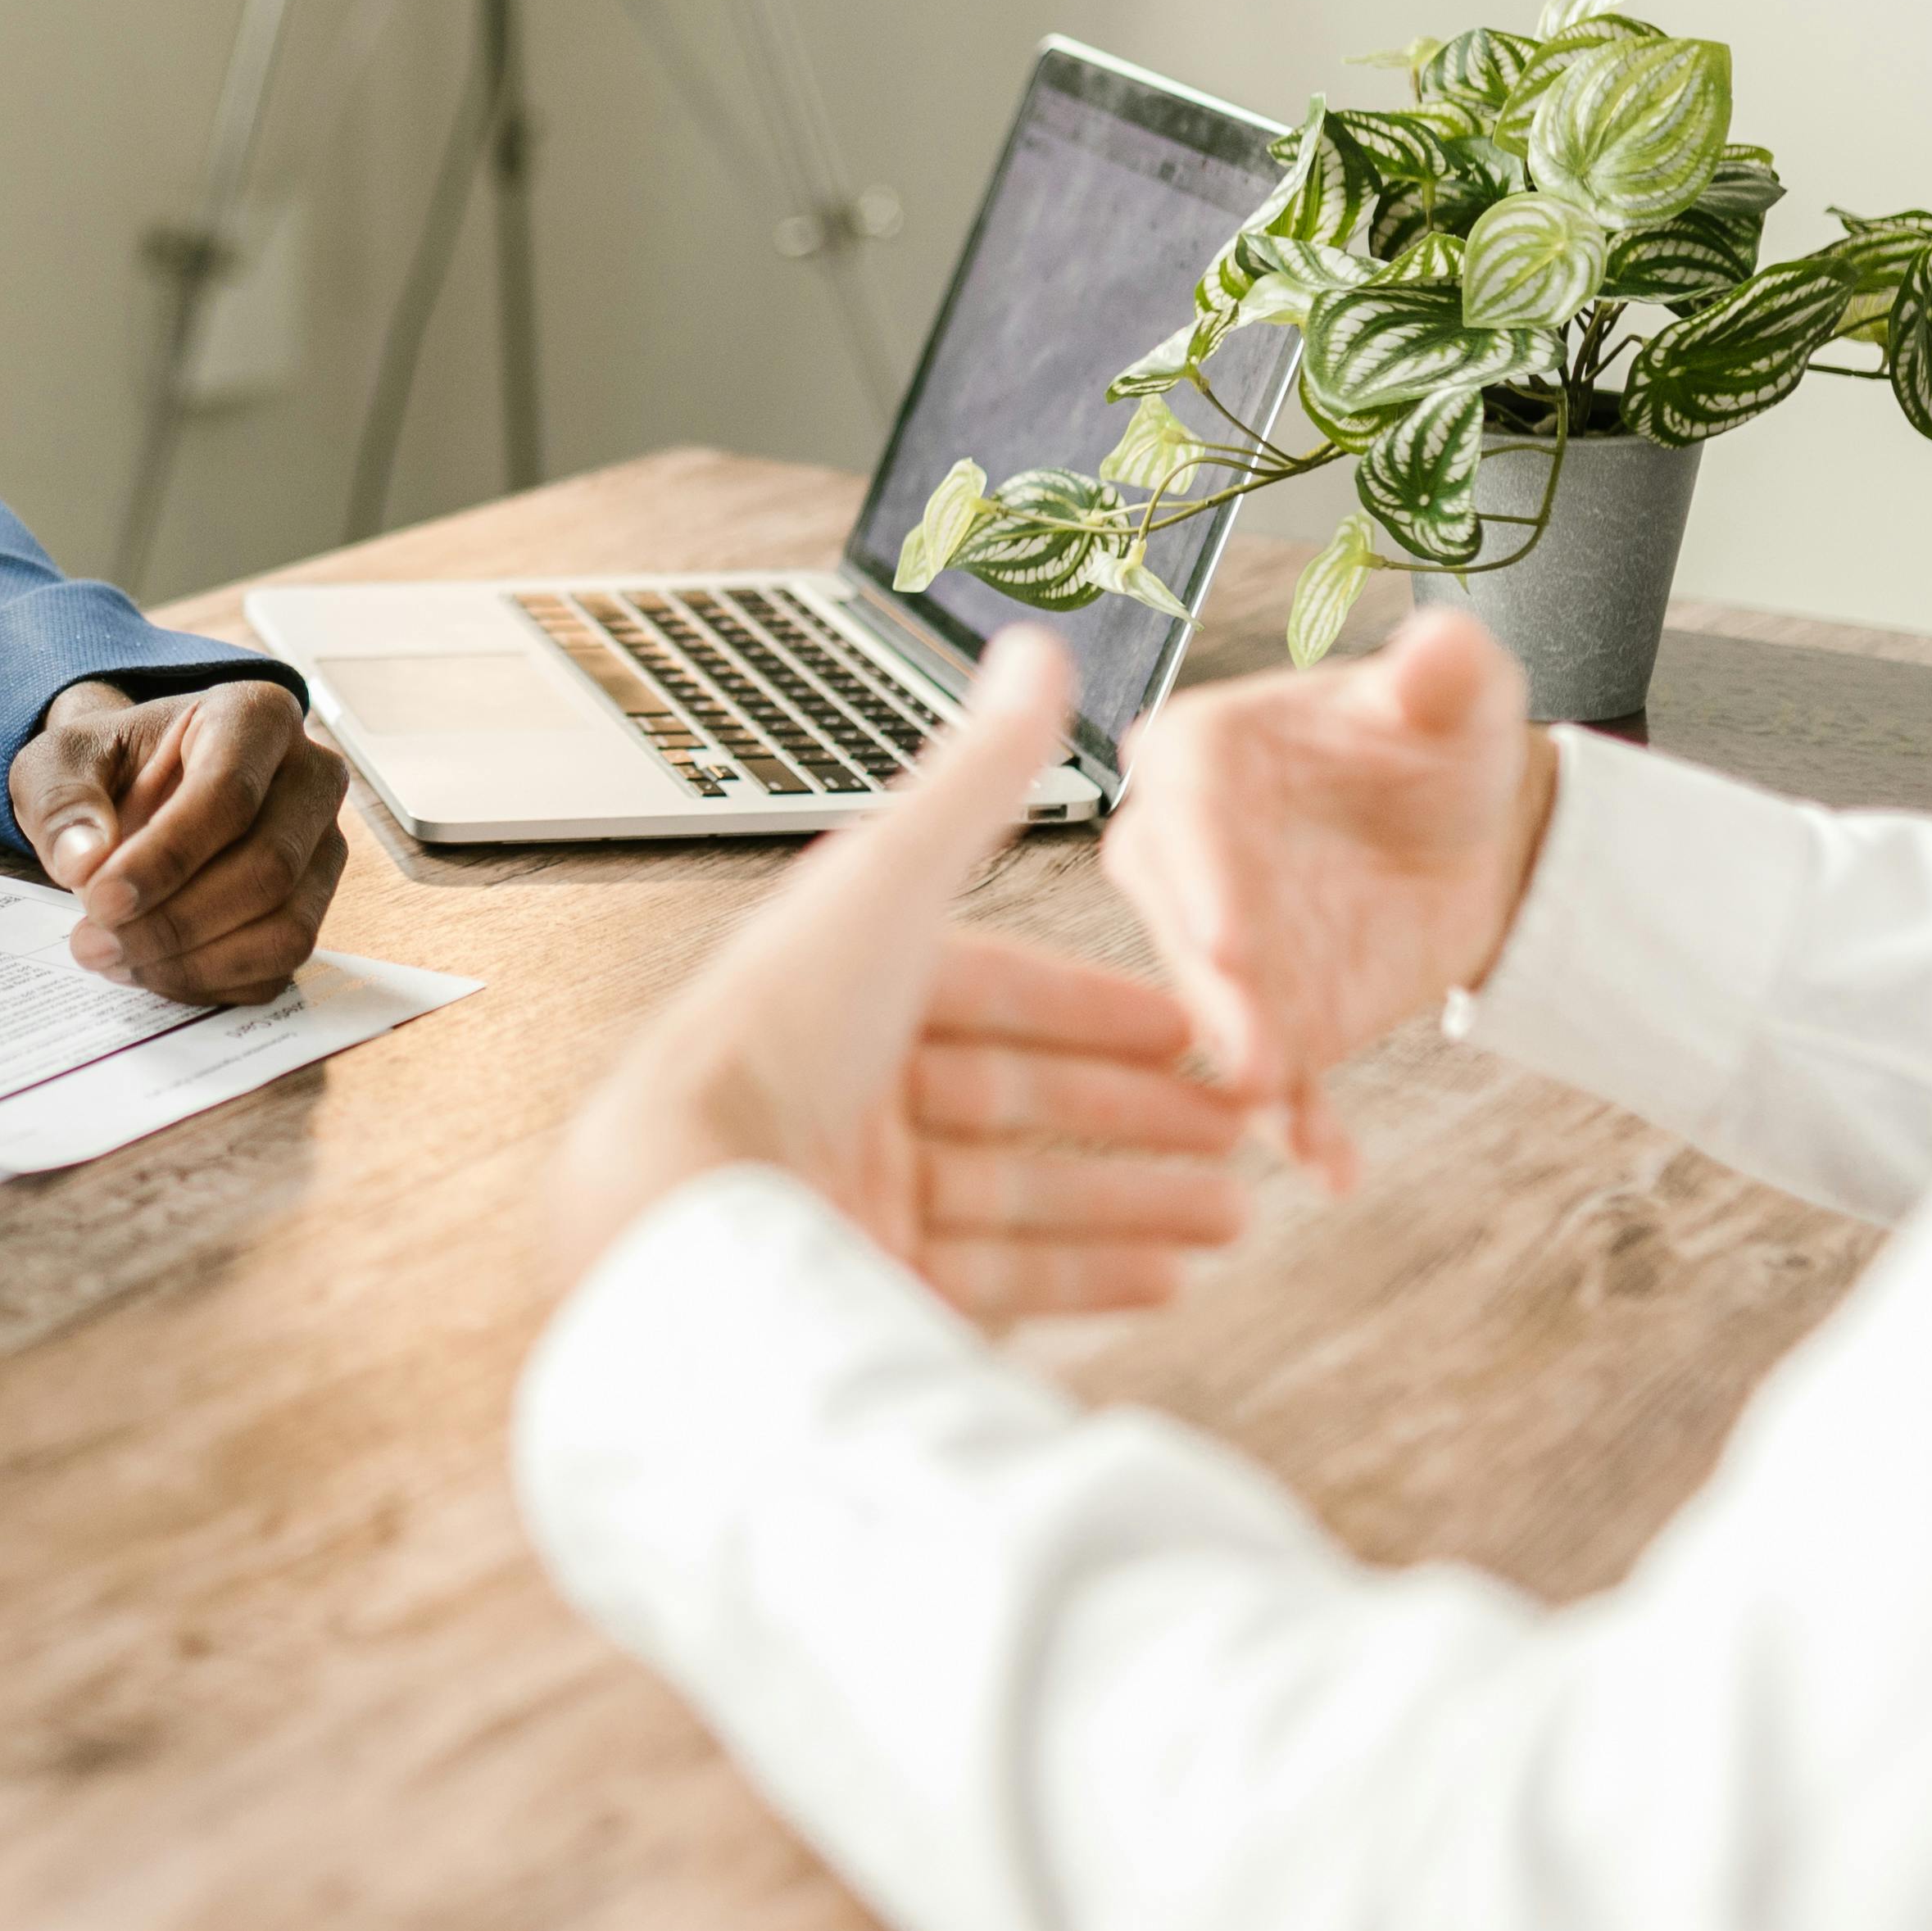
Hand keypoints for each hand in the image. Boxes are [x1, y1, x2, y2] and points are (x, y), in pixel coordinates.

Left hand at [11, 676, 352, 1004]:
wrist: (136, 789)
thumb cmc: (108, 768)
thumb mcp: (58, 763)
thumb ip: (62, 801)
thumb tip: (84, 861)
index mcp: (256, 716)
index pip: (229, 795)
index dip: (165, 858)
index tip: (99, 900)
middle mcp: (312, 777)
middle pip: (268, 868)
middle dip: (174, 922)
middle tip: (94, 943)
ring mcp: (323, 847)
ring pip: (286, 928)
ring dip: (194, 962)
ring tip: (116, 959)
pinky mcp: (315, 906)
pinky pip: (279, 966)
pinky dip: (211, 981)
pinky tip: (151, 968)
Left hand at [546, 630, 1256, 1320]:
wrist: (689, 1202)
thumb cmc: (776, 1031)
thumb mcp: (893, 880)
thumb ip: (979, 777)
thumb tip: (1038, 649)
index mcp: (845, 988)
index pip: (996, 994)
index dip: (1100, 1010)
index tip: (1194, 1029)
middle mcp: (846, 1088)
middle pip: (1021, 1099)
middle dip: (1140, 1114)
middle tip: (1242, 1125)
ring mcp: (857, 1193)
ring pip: (1025, 1194)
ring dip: (1138, 1200)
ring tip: (1236, 1213)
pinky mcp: (867, 1281)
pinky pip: (1001, 1279)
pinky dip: (1091, 1277)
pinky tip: (1170, 1278)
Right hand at [1099, 606, 1561, 1190]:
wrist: (1467, 835)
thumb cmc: (1437, 742)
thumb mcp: (1457, 696)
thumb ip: (1445, 672)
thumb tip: (1442, 645)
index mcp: (1202, 753)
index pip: (1184, 806)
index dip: (1204, 875)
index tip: (1231, 939)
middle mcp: (1182, 851)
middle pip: (1181, 922)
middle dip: (1214, 991)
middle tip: (1251, 1050)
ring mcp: (1214, 944)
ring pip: (1214, 1009)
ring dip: (1246, 1065)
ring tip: (1288, 1113)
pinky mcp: (1263, 1017)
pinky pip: (1271, 1073)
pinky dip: (1298, 1122)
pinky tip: (1333, 1165)